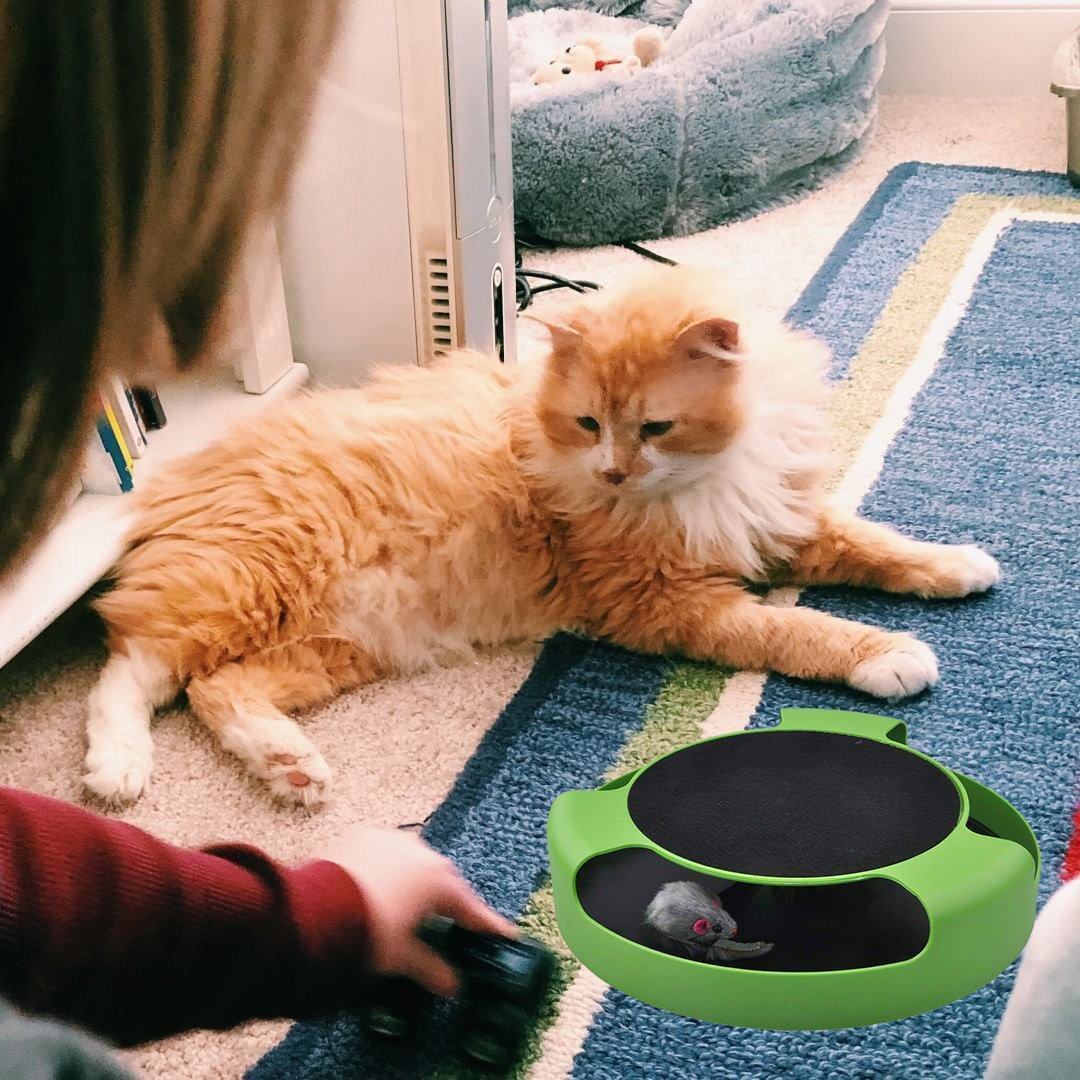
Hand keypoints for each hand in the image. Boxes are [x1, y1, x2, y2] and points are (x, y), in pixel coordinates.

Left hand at [319, 825, 515, 996]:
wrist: (315, 910)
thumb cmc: (367, 932)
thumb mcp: (401, 956)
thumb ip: (430, 968)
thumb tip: (451, 985)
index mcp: (439, 882)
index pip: (471, 908)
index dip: (488, 924)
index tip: (506, 934)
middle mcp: (422, 853)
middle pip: (444, 881)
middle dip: (448, 901)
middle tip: (453, 922)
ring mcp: (393, 840)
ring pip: (415, 863)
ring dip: (417, 882)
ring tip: (412, 905)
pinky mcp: (364, 836)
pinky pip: (387, 853)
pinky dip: (391, 870)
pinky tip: (382, 886)